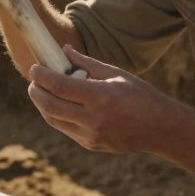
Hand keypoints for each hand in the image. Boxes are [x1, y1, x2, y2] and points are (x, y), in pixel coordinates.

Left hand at [27, 45, 186, 153]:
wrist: (160, 129)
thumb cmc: (141, 95)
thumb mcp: (116, 74)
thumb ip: (87, 63)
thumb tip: (64, 51)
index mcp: (101, 97)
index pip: (59, 86)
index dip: (41, 76)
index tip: (34, 68)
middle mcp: (94, 119)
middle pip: (50, 106)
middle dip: (36, 92)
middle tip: (33, 80)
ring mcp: (91, 135)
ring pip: (53, 120)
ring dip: (42, 105)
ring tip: (41, 91)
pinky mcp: (90, 145)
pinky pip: (65, 129)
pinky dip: (56, 115)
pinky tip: (57, 104)